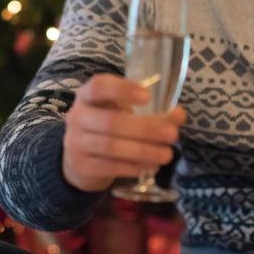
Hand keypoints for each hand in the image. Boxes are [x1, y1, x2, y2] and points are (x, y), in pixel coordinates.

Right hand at [62, 73, 185, 192]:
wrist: (81, 157)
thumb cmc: (109, 126)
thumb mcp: (126, 111)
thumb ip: (153, 110)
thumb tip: (178, 115)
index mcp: (89, 95)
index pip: (100, 86)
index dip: (123, 90)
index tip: (147, 97)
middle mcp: (78, 116)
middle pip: (111, 121)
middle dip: (145, 129)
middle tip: (172, 135)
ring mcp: (76, 142)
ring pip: (111, 146)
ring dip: (144, 151)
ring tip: (166, 154)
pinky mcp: (81, 166)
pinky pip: (110, 166)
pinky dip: (134, 166)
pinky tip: (152, 165)